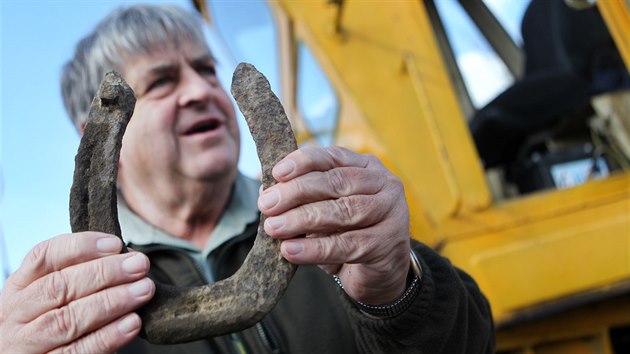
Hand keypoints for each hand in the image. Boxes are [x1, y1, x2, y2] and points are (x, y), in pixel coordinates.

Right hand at [0, 232, 154, 352]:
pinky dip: (108, 336)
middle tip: (139, 265)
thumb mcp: (55, 296)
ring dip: (112, 302)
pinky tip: (132, 323)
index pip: (43, 257)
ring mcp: (26, 345)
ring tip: (143, 290)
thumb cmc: (55, 322)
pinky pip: (78, 352)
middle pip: (58, 287)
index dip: (81, 247)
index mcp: (20, 287)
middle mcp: (16, 314)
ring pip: (68, 320)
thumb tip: (127, 258)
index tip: (116, 244)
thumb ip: (83, 275)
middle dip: (105, 272)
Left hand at [258, 146, 410, 304]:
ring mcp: (391, 213)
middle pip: (336, 182)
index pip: (332, 156)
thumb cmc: (349, 233)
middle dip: (296, 192)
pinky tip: (291, 250)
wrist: (382, 271)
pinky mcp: (387, 244)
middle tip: (267, 205)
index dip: (303, 162)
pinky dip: (315, 248)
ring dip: (303, 219)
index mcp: (366, 167)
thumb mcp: (326, 210)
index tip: (276, 173)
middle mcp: (384, 184)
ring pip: (343, 211)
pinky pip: (347, 244)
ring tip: (274, 227)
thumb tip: (267, 191)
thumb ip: (303, 198)